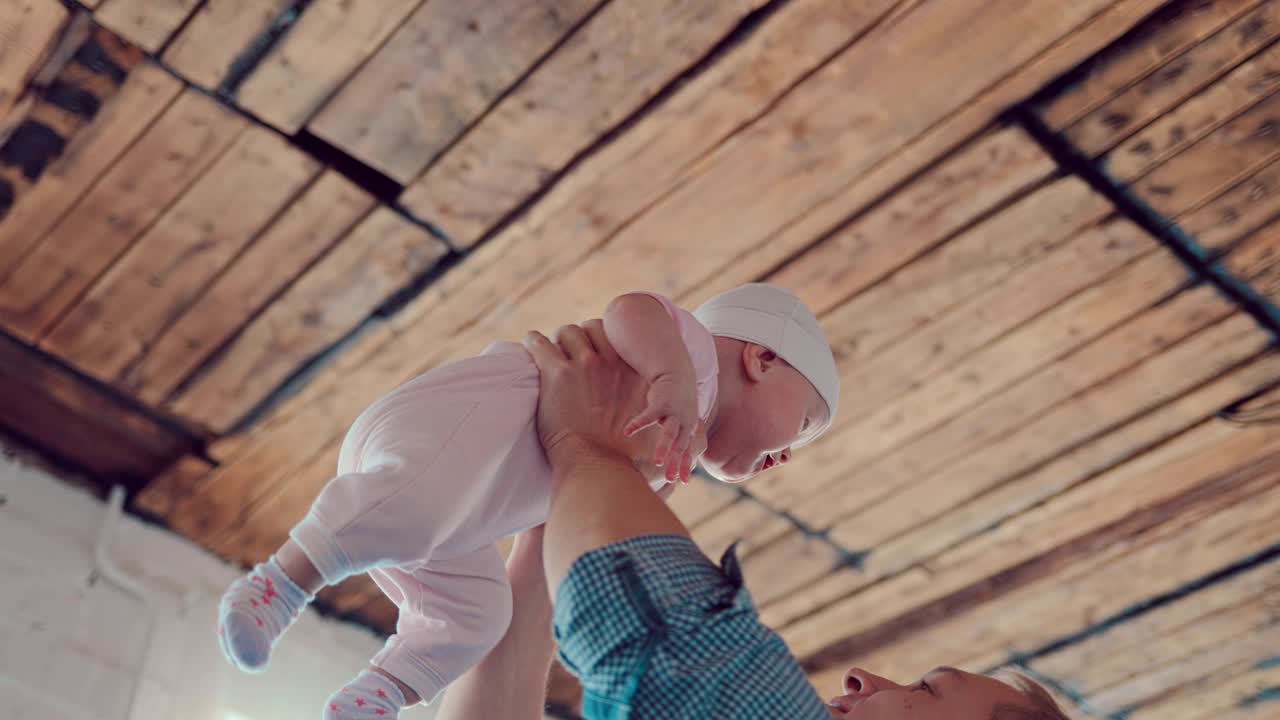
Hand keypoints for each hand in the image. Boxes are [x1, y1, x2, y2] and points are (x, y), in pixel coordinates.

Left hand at [524, 320, 652, 468]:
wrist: (599, 466)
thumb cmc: (627, 456)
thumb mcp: (655, 425)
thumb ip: (659, 413)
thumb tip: (684, 424)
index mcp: (635, 370)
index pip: (614, 336)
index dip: (600, 342)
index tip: (592, 352)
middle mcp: (612, 361)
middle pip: (591, 328)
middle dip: (580, 338)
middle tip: (569, 353)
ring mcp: (585, 364)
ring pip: (567, 332)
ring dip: (558, 341)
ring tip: (549, 353)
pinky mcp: (558, 373)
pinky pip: (539, 343)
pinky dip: (533, 342)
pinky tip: (530, 345)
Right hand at [625, 372, 699, 482]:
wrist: (678, 373)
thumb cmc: (678, 400)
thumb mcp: (683, 418)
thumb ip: (679, 434)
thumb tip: (673, 453)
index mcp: (689, 428)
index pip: (688, 450)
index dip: (686, 465)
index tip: (685, 482)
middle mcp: (685, 422)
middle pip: (680, 445)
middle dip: (676, 462)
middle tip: (670, 479)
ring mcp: (674, 413)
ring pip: (670, 433)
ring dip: (664, 448)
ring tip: (658, 463)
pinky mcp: (661, 403)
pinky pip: (648, 416)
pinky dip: (638, 424)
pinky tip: (627, 432)